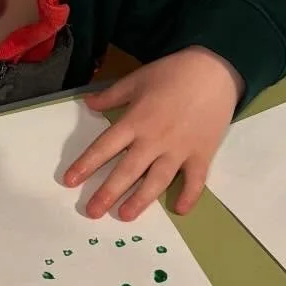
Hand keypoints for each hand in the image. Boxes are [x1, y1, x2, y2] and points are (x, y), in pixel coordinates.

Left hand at [63, 47, 242, 220]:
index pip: (104, 147)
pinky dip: (189, 196)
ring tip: (125, 216)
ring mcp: (179, 149)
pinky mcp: (202, 154)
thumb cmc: (172, 73)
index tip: (70, 182)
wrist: (215, 69)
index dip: (86, 165)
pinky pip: (195, 180)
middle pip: (127, 171)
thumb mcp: (137, 79)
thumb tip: (87, 103)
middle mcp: (154, 140)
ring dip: (140, 200)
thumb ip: (111, 95)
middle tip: (93, 212)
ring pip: (157, 180)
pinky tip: (179, 210)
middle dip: (108, 193)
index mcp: (135, 121)